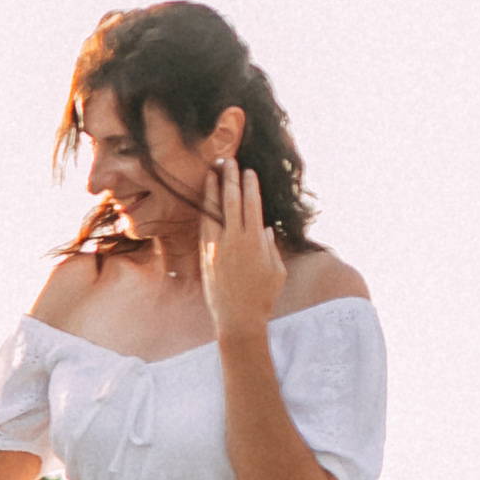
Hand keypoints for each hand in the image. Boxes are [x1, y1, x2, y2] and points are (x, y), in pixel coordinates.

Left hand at [201, 158, 283, 343]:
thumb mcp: (276, 271)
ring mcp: (217, 247)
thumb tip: (264, 228)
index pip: (252, 205)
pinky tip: (204, 201)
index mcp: (255, 241)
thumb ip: (270, 247)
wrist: (238, 318)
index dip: (249, 187)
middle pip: (231, 202)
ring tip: (211, 173)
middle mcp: (234, 240)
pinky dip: (204, 212)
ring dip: (212, 190)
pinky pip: (204, 227)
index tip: (248, 171)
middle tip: (227, 161)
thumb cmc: (263, 296)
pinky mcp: (205, 256)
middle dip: (230, 179)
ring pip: (213, 212)